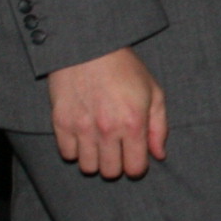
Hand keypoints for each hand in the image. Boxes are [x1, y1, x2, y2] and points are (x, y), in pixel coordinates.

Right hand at [47, 47, 165, 179]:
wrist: (88, 48)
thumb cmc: (125, 69)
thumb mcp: (153, 92)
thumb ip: (159, 127)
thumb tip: (158, 155)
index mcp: (133, 123)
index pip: (134, 169)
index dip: (136, 166)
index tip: (134, 157)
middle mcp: (107, 130)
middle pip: (110, 172)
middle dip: (116, 164)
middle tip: (116, 149)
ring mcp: (82, 127)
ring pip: (88, 167)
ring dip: (95, 159)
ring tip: (98, 144)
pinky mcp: (61, 122)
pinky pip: (67, 154)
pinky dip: (75, 150)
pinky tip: (82, 136)